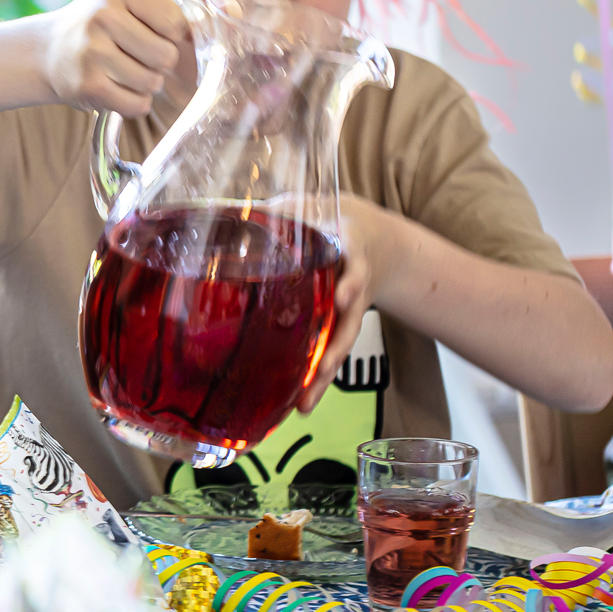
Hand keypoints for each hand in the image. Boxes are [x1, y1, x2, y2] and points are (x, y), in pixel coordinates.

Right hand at [41, 0, 187, 116]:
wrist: (47, 51)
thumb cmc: (100, 26)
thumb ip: (166, 7)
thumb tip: (222, 19)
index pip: (175, 22)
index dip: (171, 35)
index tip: (152, 35)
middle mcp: (102, 16)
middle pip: (166, 55)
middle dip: (158, 63)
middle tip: (135, 57)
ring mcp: (92, 52)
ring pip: (152, 82)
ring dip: (145, 84)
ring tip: (122, 72)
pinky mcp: (87, 85)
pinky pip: (137, 104)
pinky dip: (134, 103)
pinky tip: (116, 89)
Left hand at [300, 196, 400, 412]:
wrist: (380, 241)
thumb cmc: (332, 220)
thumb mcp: (313, 207)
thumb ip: (280, 211)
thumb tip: (231, 211)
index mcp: (352, 253)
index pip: (356, 268)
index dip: (352, 282)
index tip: (345, 295)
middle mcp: (354, 287)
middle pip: (349, 322)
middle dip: (336, 349)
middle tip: (322, 371)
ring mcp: (349, 311)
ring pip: (340, 345)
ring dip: (323, 375)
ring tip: (305, 403)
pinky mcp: (340, 325)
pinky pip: (330, 352)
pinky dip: (317, 376)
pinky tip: (300, 402)